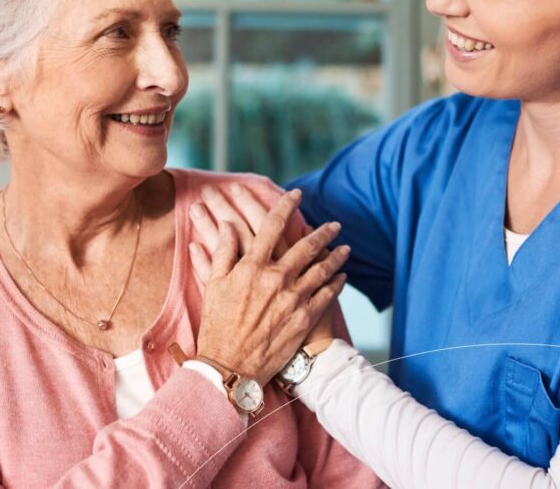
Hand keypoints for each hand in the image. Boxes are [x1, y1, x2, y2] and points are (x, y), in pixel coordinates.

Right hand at [193, 189, 348, 384]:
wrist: (230, 366)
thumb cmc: (218, 325)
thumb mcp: (214, 285)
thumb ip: (222, 252)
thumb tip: (227, 226)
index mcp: (251, 268)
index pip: (272, 226)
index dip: (285, 206)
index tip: (296, 194)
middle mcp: (275, 279)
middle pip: (305, 246)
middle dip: (323, 232)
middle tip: (334, 224)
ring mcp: (292, 299)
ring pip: (321, 269)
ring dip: (336, 255)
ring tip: (346, 247)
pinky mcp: (304, 318)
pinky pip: (326, 294)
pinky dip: (336, 282)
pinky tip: (342, 275)